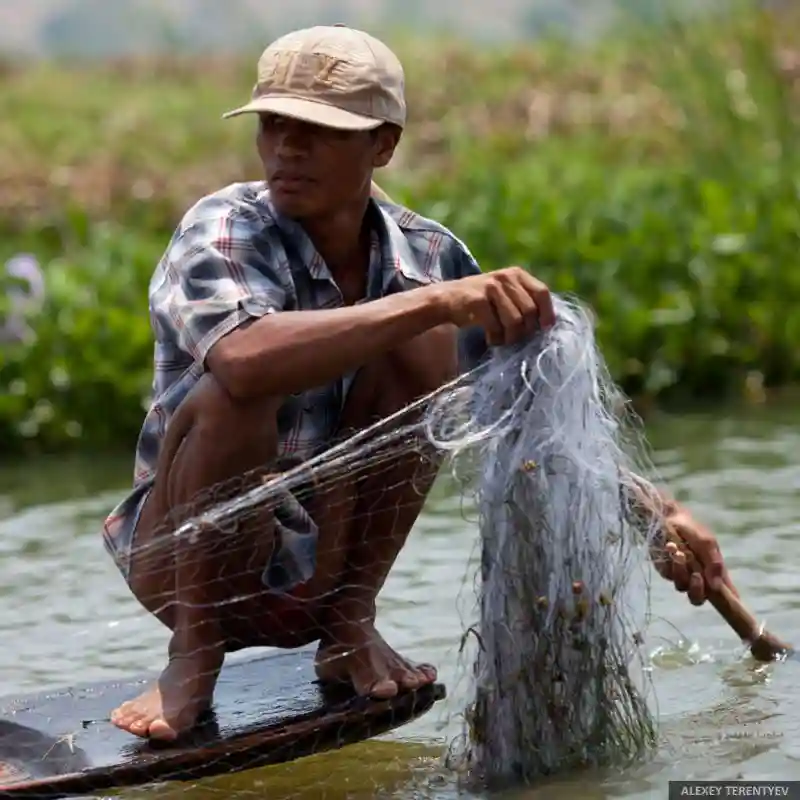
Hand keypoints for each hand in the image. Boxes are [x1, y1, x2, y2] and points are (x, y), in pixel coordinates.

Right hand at [440, 267, 554, 345]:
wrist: (446, 299)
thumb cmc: (481, 302)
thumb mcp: (505, 294)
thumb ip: (525, 301)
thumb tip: (548, 324)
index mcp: (517, 274)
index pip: (542, 293)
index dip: (547, 313)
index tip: (544, 329)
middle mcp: (505, 277)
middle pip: (530, 311)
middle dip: (526, 331)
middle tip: (515, 339)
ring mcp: (491, 287)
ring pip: (515, 321)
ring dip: (510, 337)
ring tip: (502, 339)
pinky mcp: (477, 300)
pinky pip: (496, 326)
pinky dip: (495, 338)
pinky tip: (490, 338)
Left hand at [654, 507, 739, 605]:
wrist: (666, 517)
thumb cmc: (691, 529)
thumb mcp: (707, 542)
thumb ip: (714, 563)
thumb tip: (717, 587)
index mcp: (714, 572)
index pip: (725, 594)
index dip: (730, 605)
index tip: (732, 610)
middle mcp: (699, 577)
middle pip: (698, 599)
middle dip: (697, 590)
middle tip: (695, 575)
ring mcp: (681, 575)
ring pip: (682, 587)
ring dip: (681, 571)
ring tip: (679, 553)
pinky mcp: (666, 570)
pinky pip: (669, 576)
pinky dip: (671, 563)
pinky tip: (670, 547)